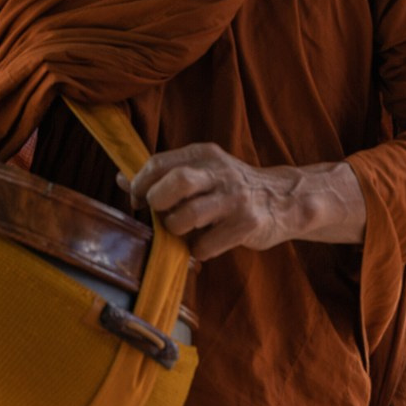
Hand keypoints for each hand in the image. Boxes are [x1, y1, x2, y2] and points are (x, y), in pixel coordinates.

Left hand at [120, 142, 365, 260]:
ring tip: (184, 232)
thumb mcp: (202, 171)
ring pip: (188, 216)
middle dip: (157, 203)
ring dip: (177, 230)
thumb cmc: (231, 188)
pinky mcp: (247, 223)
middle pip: (176, 182)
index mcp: (204, 155)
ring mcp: (235, 198)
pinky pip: (207, 244)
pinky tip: (205, 244)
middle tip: (160, 214)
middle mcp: (220, 172)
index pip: (160, 163)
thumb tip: (120, 179)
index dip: (140, 184)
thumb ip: (165, 175)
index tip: (137, 200)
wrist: (284, 200)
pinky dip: (198, 250)